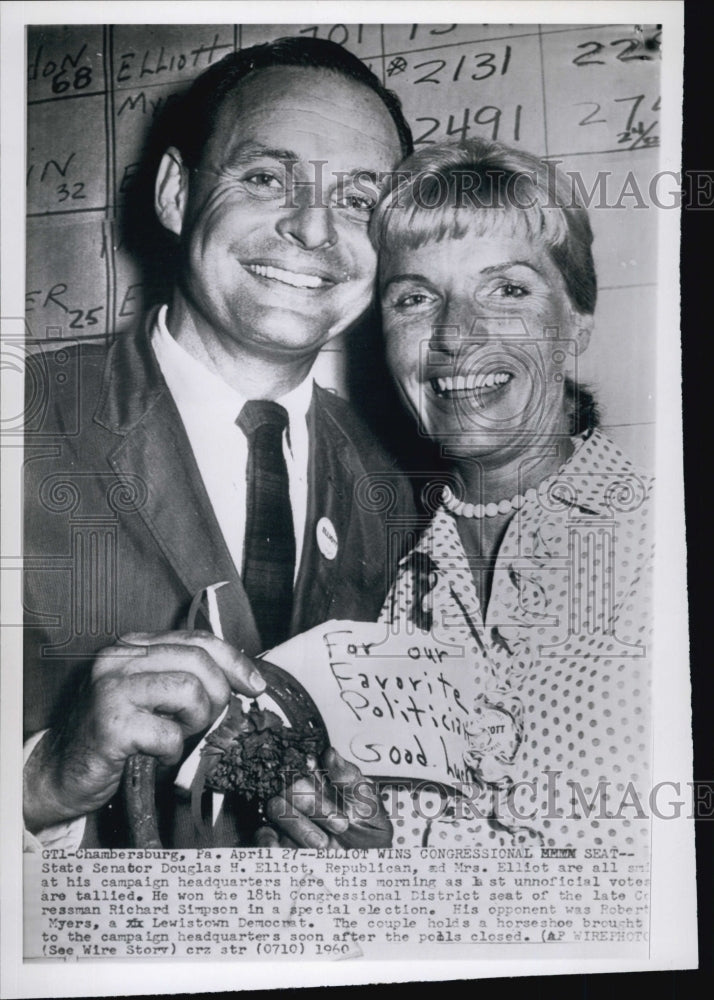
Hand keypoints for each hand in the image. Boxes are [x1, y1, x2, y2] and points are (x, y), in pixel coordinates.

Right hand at [23, 630, 264, 832]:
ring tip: (175, 735)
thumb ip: (185, 678)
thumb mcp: (152, 695)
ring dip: (195, 722)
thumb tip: (241, 680)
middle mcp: (119, 659)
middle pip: (199, 660)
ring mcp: (112, 690)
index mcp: (133, 646)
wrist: (62, 772)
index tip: (255, 685)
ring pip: (189, 691)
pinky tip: (155, 753)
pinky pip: (168, 734)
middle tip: (205, 720)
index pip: (198, 639)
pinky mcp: (110, 724)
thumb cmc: (116, 735)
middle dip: (216, 695)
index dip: (234, 661)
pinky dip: (172, 750)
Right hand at [255, 748, 392, 849]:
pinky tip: (286, 848)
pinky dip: (268, 839)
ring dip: (298, 824)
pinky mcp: (277, 841)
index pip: (309, 763)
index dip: (314, 769)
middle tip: (340, 825)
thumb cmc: (367, 836)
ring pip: (276, 806)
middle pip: (291, 784)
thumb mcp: (369, 807)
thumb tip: (331, 754)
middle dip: (314, 804)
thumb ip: (350, 780)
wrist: (364, 874)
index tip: (330, 783)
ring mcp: (288, 818)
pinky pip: (262, 833)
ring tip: (324, 845)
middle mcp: (303, 796)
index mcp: (324, 781)